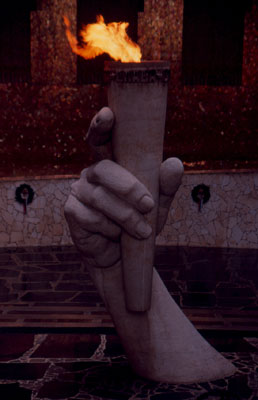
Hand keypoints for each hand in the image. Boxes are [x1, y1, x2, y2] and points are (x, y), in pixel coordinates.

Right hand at [64, 107, 183, 267]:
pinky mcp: (72, 212)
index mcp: (111, 163)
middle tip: (149, 205)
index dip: (101, 125)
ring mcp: (79, 191)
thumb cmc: (139, 223)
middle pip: (103, 169)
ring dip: (125, 216)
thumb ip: (165, 185)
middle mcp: (92, 173)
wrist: (123, 257)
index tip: (108, 114)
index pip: (102, 139)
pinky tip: (117, 236)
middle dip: (128, 187)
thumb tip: (174, 163)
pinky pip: (90, 217)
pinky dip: (109, 229)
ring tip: (143, 232)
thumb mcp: (158, 205)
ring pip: (99, 197)